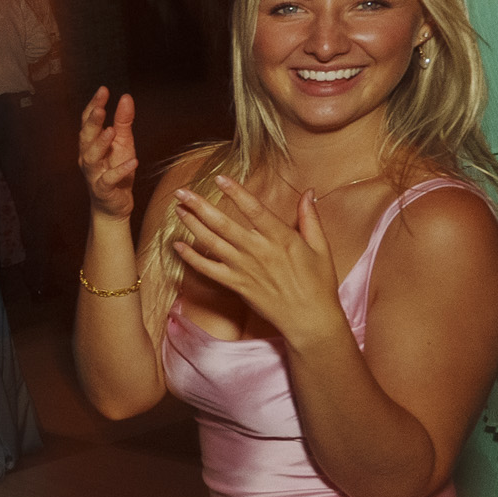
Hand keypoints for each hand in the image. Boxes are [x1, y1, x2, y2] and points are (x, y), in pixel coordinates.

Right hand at [80, 87, 138, 220]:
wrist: (113, 205)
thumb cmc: (116, 171)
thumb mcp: (123, 143)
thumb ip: (123, 121)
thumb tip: (125, 97)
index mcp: (90, 144)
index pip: (88, 122)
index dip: (93, 105)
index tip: (103, 90)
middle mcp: (88, 158)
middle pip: (86, 138)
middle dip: (92, 122)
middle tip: (99, 108)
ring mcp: (94, 174)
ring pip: (92, 158)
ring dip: (100, 144)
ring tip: (110, 131)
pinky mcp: (104, 189)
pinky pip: (109, 179)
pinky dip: (120, 170)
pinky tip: (132, 161)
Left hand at [169, 177, 348, 350]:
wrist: (310, 319)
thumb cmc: (318, 282)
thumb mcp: (320, 247)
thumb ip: (310, 218)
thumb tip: (309, 191)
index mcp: (281, 238)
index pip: (254, 209)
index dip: (236, 192)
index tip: (219, 178)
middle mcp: (259, 251)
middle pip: (224, 224)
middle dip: (200, 206)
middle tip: (182, 192)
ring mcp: (245, 269)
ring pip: (212, 243)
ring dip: (192, 225)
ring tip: (177, 209)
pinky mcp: (236, 285)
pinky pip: (209, 270)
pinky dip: (192, 258)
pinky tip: (178, 246)